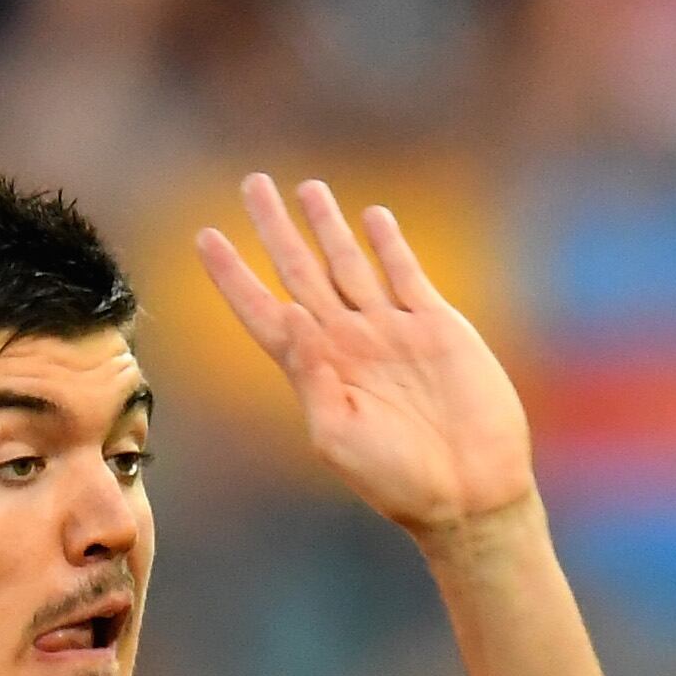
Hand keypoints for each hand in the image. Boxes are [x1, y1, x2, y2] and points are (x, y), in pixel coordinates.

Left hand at [195, 175, 539, 540]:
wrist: (470, 491)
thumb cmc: (398, 480)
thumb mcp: (338, 437)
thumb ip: (311, 379)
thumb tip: (292, 316)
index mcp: (314, 372)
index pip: (262, 311)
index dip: (233, 275)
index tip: (205, 237)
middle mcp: (346, 343)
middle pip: (299, 271)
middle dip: (274, 228)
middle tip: (253, 184)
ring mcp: (390, 331)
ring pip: (349, 263)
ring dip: (327, 225)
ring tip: (306, 188)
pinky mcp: (437, 326)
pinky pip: (405, 274)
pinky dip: (389, 245)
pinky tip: (372, 218)